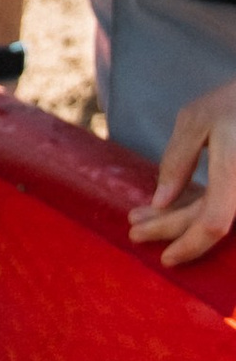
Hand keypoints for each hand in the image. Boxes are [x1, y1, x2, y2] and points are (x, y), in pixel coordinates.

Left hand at [128, 84, 235, 268]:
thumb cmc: (230, 104)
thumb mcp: (196, 120)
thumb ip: (178, 160)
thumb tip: (160, 202)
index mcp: (234, 172)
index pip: (213, 223)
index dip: (188, 244)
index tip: (162, 256)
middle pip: (209, 223)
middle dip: (170, 228)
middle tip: (134, 229)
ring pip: (214, 217)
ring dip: (180, 221)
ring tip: (144, 218)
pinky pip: (219, 207)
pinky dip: (195, 209)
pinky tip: (171, 207)